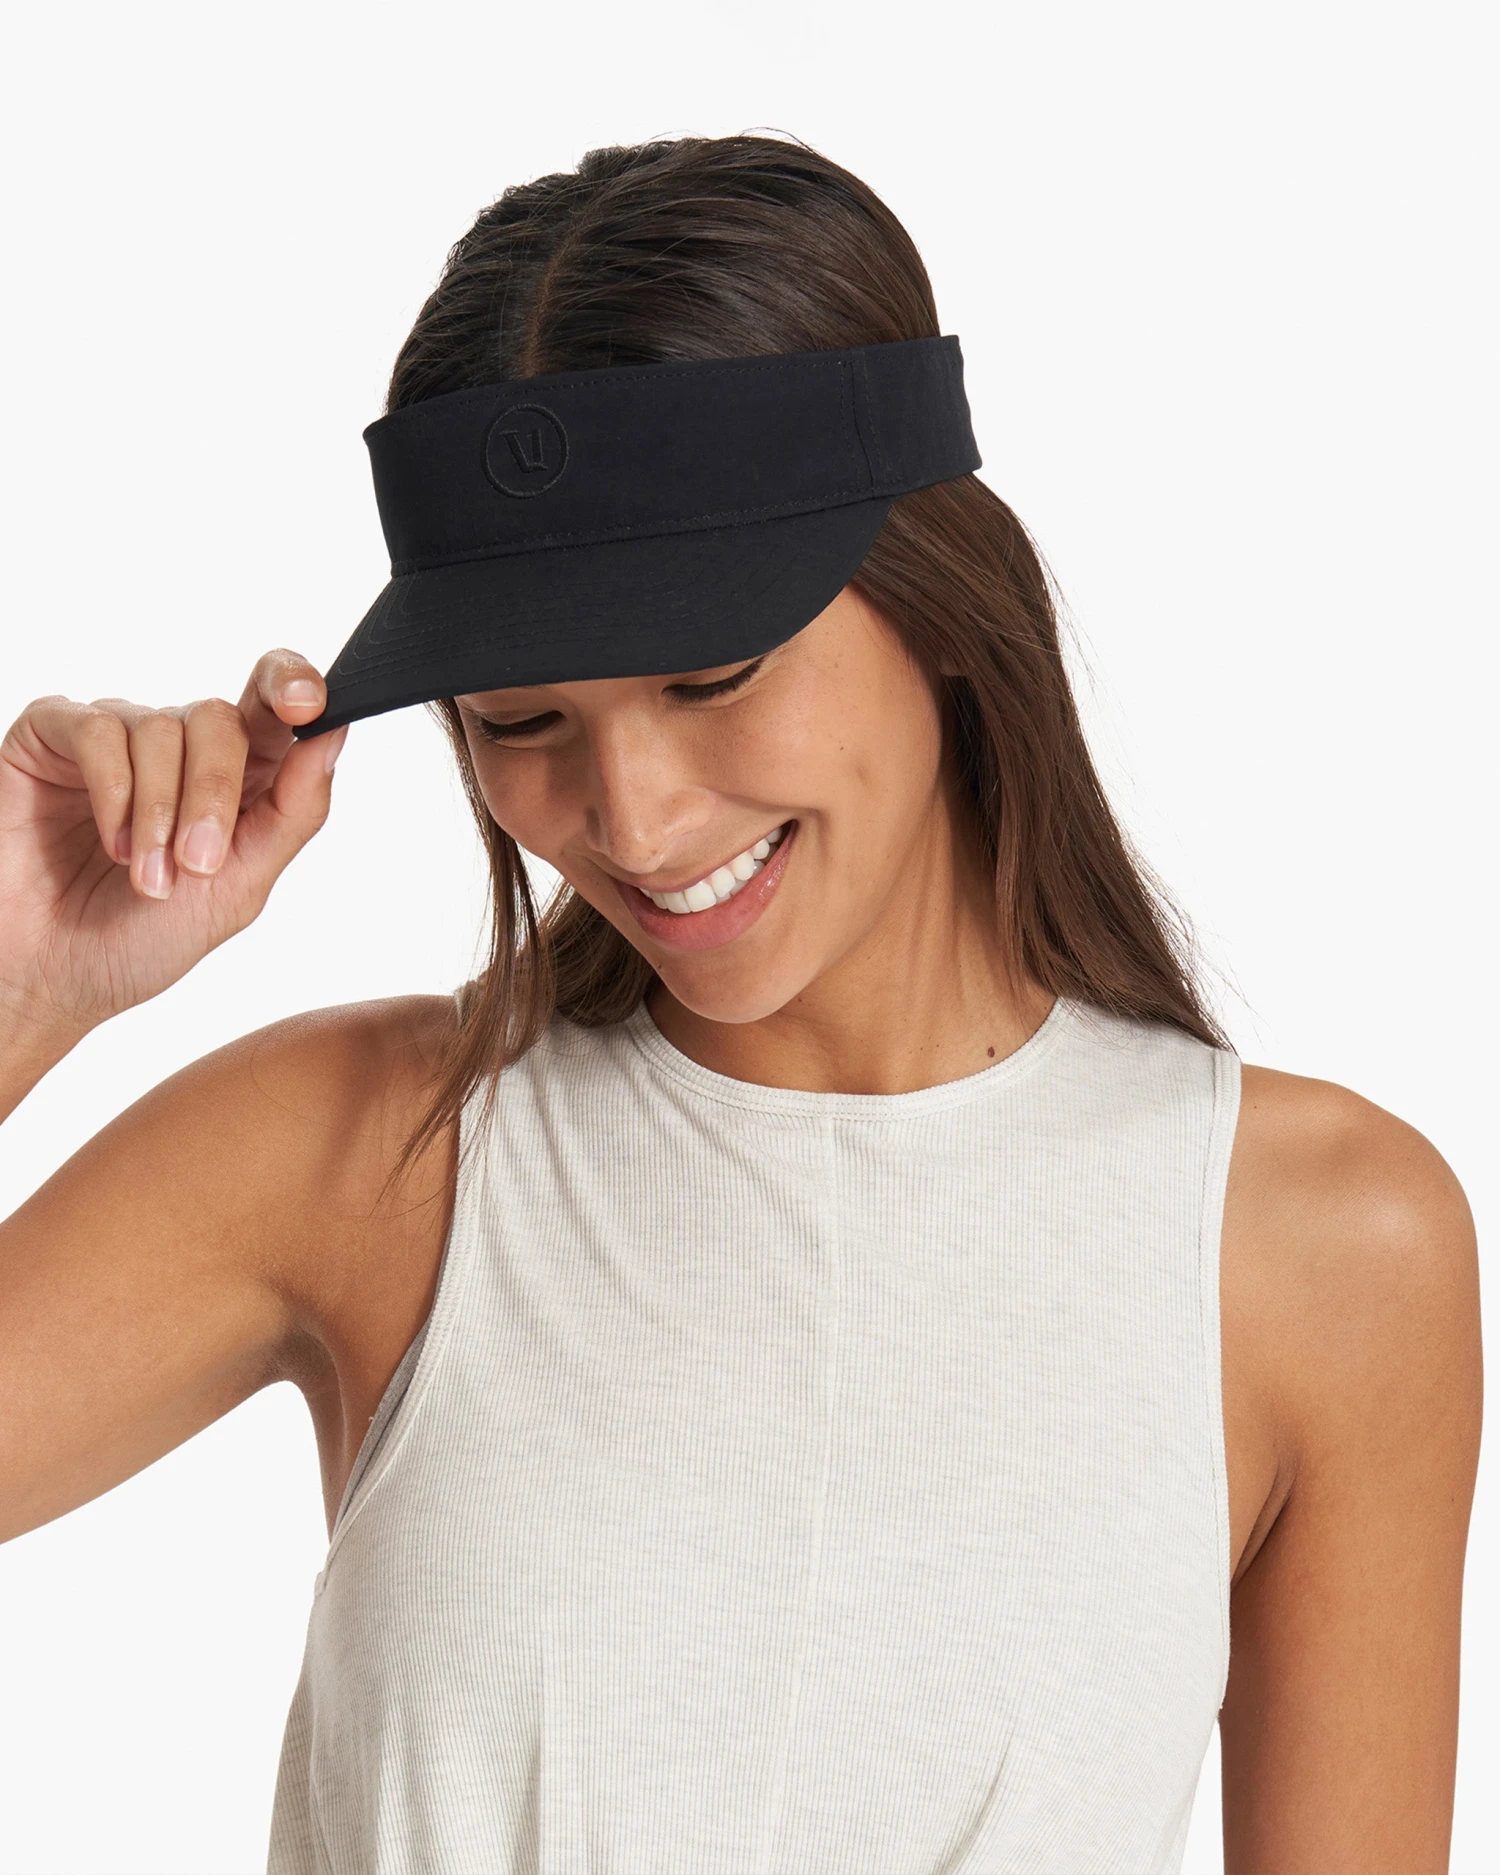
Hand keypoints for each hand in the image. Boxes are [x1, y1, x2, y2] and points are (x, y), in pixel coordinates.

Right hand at [0, 650, 346, 1042]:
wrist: (52, 980)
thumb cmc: (142, 941)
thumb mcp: (239, 888)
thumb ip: (293, 812)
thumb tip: (333, 735)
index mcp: (237, 778)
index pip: (273, 702)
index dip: (294, 685)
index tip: (308, 704)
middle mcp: (178, 748)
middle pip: (221, 719)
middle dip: (216, 793)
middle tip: (198, 862)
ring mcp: (115, 738)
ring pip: (163, 726)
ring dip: (160, 811)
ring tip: (145, 876)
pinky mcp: (51, 738)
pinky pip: (98, 731)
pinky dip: (113, 791)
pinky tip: (110, 843)